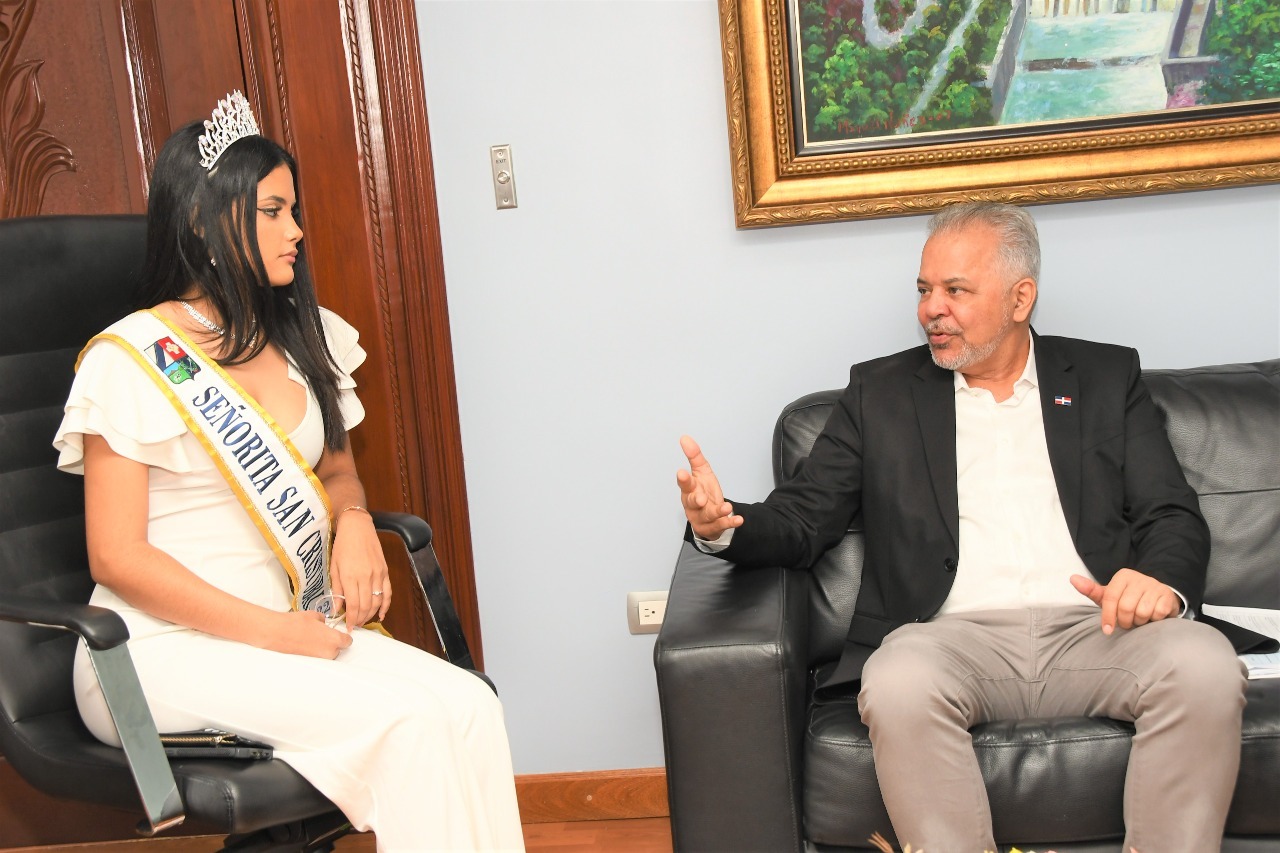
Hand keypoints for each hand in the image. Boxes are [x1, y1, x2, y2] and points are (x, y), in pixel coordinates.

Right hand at [264, 610, 352, 658]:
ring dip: (323, 648)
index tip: (340, 633)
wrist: (277, 633)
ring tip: (312, 639)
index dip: (343, 636)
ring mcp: (319, 659)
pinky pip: (317, 657)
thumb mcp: (314, 615)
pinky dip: (314, 652)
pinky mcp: (309, 663)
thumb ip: (323, 620)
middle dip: (332, 642)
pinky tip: (306, 644)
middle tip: (322, 634)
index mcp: (334, 639)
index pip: (348, 641)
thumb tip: (323, 622)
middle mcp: (329, 652)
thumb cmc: (295, 624)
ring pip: (327, 654)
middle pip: (338, 649)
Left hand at [330, 510, 391, 628]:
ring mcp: (377, 574)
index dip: (351, 620)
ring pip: (377, 602)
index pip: (353, 605)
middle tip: (355, 625)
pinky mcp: (385, 571)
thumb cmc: (343, 545)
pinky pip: (388, 592)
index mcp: (350, 576)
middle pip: (366, 606)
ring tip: (364, 620)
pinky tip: (382, 614)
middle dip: (360, 619)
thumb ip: (336, 589)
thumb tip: (336, 608)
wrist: (357, 527)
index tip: (348, 627)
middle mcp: (365, 577)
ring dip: (371, 614)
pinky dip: (386, 605)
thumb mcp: (334, 567)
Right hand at [676, 435, 742, 540]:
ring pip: (707, 516)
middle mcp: (692, 505)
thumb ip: (694, 456)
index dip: (683, 479)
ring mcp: (701, 517)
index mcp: (689, 490)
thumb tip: (685, 438)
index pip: (684, 484)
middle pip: (691, 502)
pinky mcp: (712, 527)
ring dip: (716, 512)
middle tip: (700, 498)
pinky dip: (729, 523)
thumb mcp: (701, 471)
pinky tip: (738, 519)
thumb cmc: (702, 490)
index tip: (682, 473)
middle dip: (695, 500)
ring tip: (726, 507)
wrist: (709, 514)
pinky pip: (721, 525)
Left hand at [1070, 568, 1178, 634]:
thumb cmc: (1128, 598)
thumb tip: (1072, 579)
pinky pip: (1157, 614)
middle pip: (1126, 607)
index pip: (1110, 598)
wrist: (1157, 596)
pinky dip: (1153, 620)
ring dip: (1139, 621)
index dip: (1107, 616)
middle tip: (1127, 622)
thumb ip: (1091, 590)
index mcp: (1122, 576)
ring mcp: (1154, 585)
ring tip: (1139, 618)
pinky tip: (1152, 617)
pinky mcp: (1167, 595)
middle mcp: (1138, 577)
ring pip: (1142, 612)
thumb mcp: (1109, 595)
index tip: (1107, 630)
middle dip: (1125, 621)